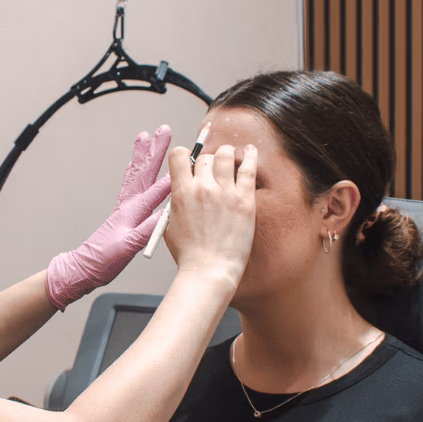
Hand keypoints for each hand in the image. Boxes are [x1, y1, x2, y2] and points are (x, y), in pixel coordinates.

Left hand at [45, 126, 173, 309]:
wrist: (85, 268)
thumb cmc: (103, 259)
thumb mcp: (128, 247)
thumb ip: (146, 229)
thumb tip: (165, 214)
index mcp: (132, 211)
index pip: (156, 189)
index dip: (173, 175)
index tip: (187, 159)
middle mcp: (128, 205)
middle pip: (144, 172)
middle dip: (155, 151)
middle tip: (162, 130)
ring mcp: (125, 207)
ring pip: (136, 174)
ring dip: (143, 156)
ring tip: (146, 138)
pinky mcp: (123, 213)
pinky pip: (130, 185)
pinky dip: (135, 172)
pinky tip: (135, 167)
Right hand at [162, 143, 255, 281]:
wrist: (209, 271)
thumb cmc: (190, 254)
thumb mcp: (170, 226)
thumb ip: (176, 204)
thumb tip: (181, 189)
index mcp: (181, 192)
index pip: (179, 155)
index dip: (184, 155)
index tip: (191, 162)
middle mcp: (202, 187)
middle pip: (205, 156)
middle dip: (208, 161)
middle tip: (214, 171)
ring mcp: (225, 192)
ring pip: (226, 155)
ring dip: (228, 154)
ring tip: (231, 159)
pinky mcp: (244, 199)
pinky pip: (249, 168)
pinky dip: (251, 155)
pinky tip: (252, 150)